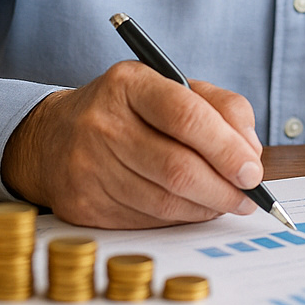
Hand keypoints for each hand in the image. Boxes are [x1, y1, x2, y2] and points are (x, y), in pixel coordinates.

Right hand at [0, 61, 264, 227]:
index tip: (252, 170)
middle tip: (249, 196)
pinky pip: (147, 220)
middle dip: (224, 188)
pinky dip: (180, 218)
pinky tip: (192, 209)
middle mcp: (102, 123)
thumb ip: (219, 107)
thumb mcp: (170, 86)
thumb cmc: (127, 110)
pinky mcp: (83, 205)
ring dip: (207, 207)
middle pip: (178, 167)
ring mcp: (88, 167)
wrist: (53, 138)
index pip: (186, 116)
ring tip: (227, 202)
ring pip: (165, 201)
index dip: (226, 147)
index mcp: (128, 84)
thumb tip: (250, 151)